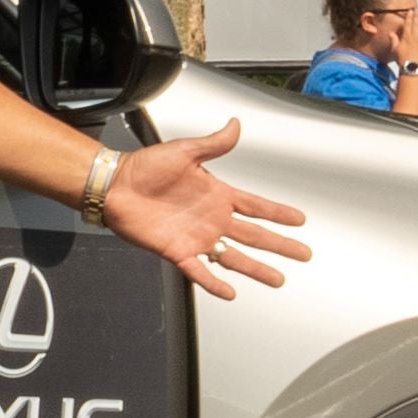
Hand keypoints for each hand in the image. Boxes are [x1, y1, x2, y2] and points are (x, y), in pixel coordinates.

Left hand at [95, 114, 308, 298]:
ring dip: (256, 268)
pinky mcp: (177, 251)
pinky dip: (214, 283)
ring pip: (234, 257)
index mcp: (217, 194)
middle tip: (303, 254)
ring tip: (278, 280)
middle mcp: (211, 218)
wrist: (114, 185)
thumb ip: (213, 143)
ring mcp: (196, 237)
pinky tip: (230, 292)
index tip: (300, 220)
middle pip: (254, 235)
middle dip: (280, 245)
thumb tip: (235, 125)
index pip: (256, 206)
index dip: (278, 213)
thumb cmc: (144, 167)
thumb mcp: (184, 151)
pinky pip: (199, 271)